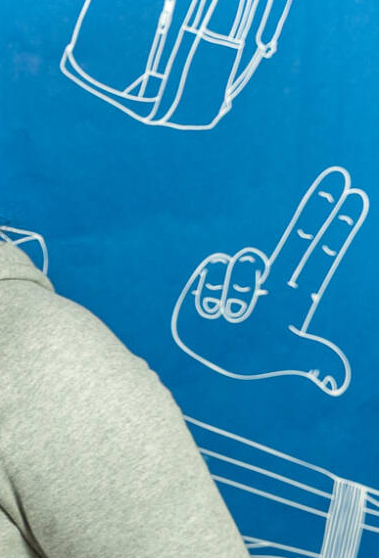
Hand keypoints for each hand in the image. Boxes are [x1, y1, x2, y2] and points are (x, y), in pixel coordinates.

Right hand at [172, 167, 365, 395]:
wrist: (202, 369)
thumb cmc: (248, 360)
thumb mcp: (285, 359)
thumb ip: (314, 363)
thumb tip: (336, 380)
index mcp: (292, 297)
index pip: (321, 256)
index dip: (338, 229)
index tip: (355, 198)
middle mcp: (270, 282)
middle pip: (299, 240)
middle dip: (319, 209)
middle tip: (340, 176)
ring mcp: (241, 280)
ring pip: (244, 265)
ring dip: (236, 295)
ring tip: (230, 318)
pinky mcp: (209, 282)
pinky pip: (213, 274)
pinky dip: (210, 294)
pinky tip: (208, 312)